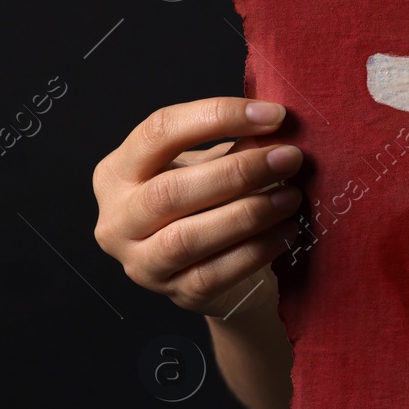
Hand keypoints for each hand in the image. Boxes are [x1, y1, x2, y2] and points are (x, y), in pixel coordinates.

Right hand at [92, 97, 303, 318]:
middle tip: (290, 159)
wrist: (223, 272)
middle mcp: (117, 219)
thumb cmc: (213, 205)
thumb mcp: (214, 167)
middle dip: (237, 172)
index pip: (158, 132)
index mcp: (119, 172)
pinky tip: (287, 231)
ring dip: (248, 213)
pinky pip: (214, 274)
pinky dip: (256, 250)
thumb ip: (235, 146)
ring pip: (187, 238)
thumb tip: (277, 126)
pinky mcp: (174, 293)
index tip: (273, 115)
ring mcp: (140, 262)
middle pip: (169, 191)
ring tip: (291, 197)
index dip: (216, 116)